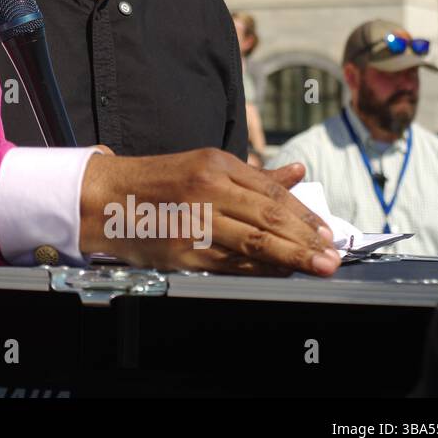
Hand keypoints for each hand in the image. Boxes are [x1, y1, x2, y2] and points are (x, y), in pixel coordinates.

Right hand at [79, 148, 339, 276]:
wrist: (105, 198)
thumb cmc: (156, 182)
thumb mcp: (203, 166)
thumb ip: (252, 175)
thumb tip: (297, 173)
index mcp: (214, 164)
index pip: (271, 191)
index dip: (304, 214)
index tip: (326, 232)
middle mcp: (207, 190)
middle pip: (269, 216)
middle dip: (306, 239)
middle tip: (333, 255)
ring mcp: (195, 221)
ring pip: (255, 242)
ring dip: (292, 258)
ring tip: (318, 267)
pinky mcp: (185, 250)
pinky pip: (231, 263)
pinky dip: (260, 270)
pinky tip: (280, 273)